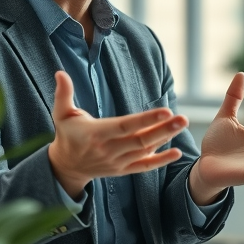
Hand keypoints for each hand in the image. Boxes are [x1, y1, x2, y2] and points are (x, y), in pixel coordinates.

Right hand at [47, 71, 187, 197]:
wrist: (66, 166)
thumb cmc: (67, 134)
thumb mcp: (61, 114)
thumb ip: (63, 94)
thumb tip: (60, 73)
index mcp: (96, 134)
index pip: (125, 126)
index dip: (146, 119)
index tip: (166, 110)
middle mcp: (109, 150)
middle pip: (140, 140)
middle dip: (164, 129)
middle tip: (183, 119)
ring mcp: (117, 162)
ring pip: (145, 151)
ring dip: (165, 138)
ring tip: (181, 124)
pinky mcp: (122, 170)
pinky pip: (144, 167)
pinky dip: (160, 161)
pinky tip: (176, 153)